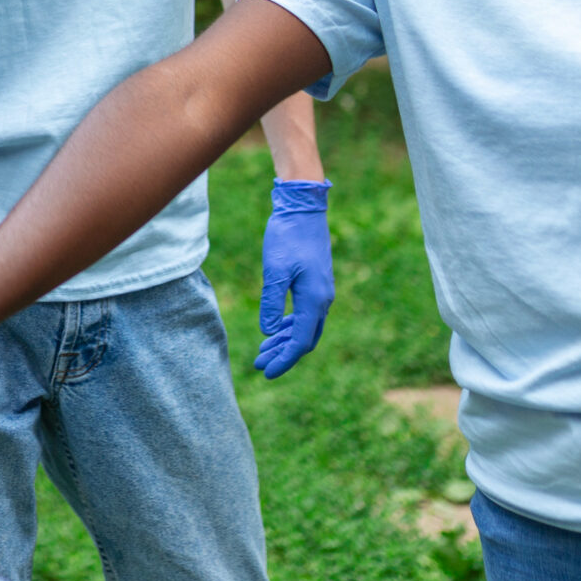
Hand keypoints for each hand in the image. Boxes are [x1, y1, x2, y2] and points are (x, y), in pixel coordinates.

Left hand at [255, 179, 333, 378]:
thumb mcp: (275, 270)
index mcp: (314, 300)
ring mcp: (321, 291)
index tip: (266, 372)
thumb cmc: (288, 237)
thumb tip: (268, 330)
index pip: (300, 342)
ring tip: (263, 350)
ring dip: (284, 340)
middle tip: (259, 364)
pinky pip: (305, 313)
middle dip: (282, 353)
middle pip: (304, 338)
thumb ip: (272, 301)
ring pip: (305, 327)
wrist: (303, 208)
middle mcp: (322, 299)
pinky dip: (290, 325)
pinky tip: (275, 328)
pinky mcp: (315, 283)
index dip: (284, 360)